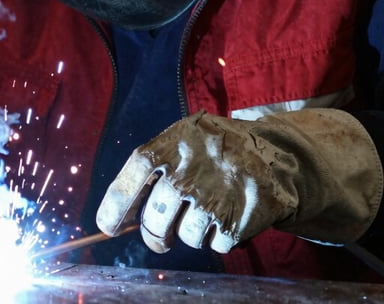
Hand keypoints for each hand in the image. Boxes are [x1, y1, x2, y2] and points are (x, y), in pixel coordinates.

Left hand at [96, 109, 382, 253]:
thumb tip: (119, 216)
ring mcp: (217, 196)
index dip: (115, 205)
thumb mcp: (184, 139)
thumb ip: (154, 168)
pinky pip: (213, 245)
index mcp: (175, 143)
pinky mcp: (240, 220)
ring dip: (189, 233)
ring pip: (184, 236)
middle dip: (153, 233)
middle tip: (158, 234)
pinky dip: (216, 238)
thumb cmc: (215, 150)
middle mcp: (192, 169)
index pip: (133, 175)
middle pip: (154, 217)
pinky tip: (226, 216)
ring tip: (204, 212)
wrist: (275, 156)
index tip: (108, 227)